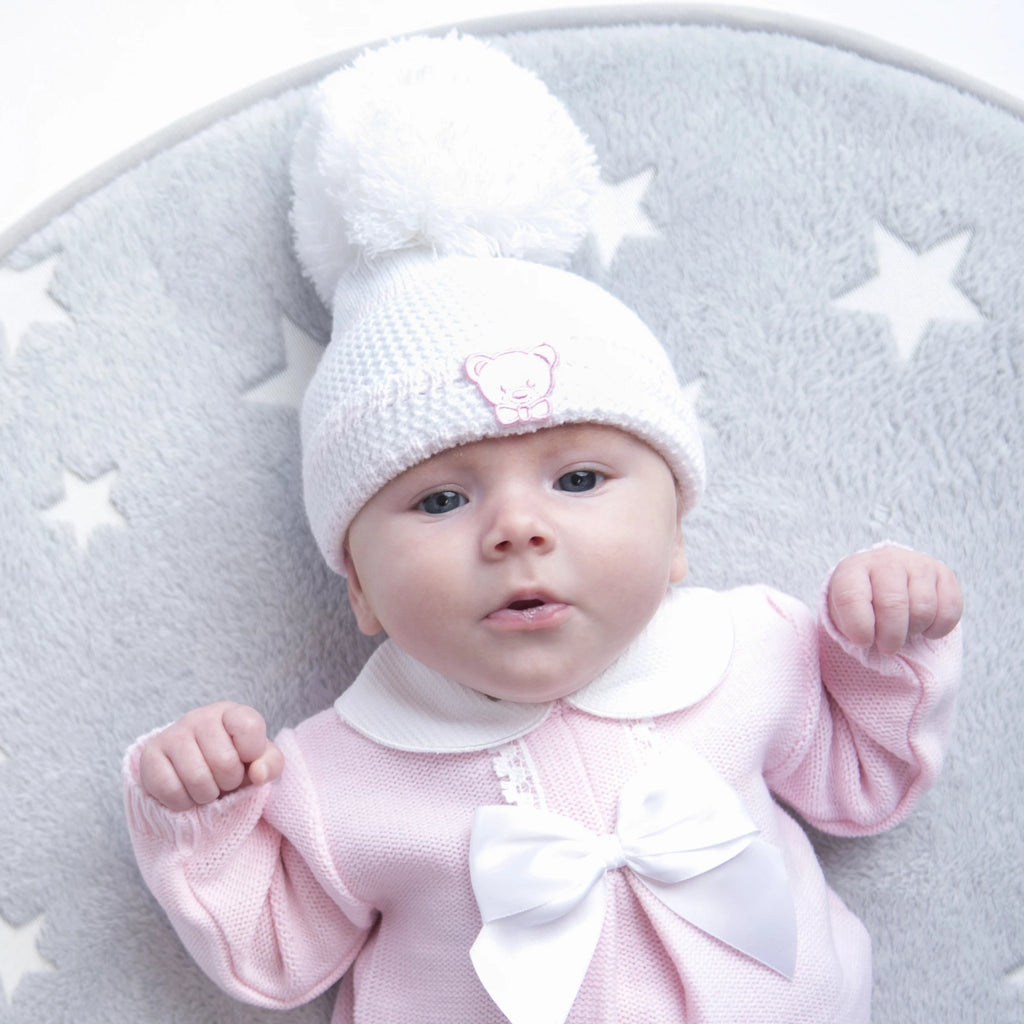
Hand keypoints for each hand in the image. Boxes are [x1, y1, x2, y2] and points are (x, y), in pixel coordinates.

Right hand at [138, 702, 284, 811]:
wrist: (193, 772)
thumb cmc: (233, 762)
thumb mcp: (259, 761)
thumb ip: (270, 764)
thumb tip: (258, 774)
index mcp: (231, 712)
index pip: (249, 726)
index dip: (252, 752)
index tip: (246, 759)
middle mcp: (200, 717)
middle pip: (224, 762)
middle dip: (229, 781)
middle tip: (224, 779)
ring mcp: (172, 734)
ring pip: (197, 779)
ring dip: (207, 795)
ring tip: (207, 787)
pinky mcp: (150, 756)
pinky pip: (171, 790)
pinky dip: (184, 802)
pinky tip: (187, 792)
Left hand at [828, 546, 962, 654]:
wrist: (883, 583)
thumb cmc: (861, 606)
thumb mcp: (845, 615)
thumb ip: (851, 629)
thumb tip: (868, 643)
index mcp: (852, 570)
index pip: (851, 599)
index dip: (859, 628)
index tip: (863, 642)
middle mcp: (886, 561)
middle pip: (892, 605)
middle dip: (890, 637)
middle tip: (887, 646)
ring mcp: (917, 564)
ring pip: (923, 609)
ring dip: (914, 630)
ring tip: (904, 630)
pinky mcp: (944, 573)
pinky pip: (950, 610)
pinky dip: (938, 629)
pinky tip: (925, 627)